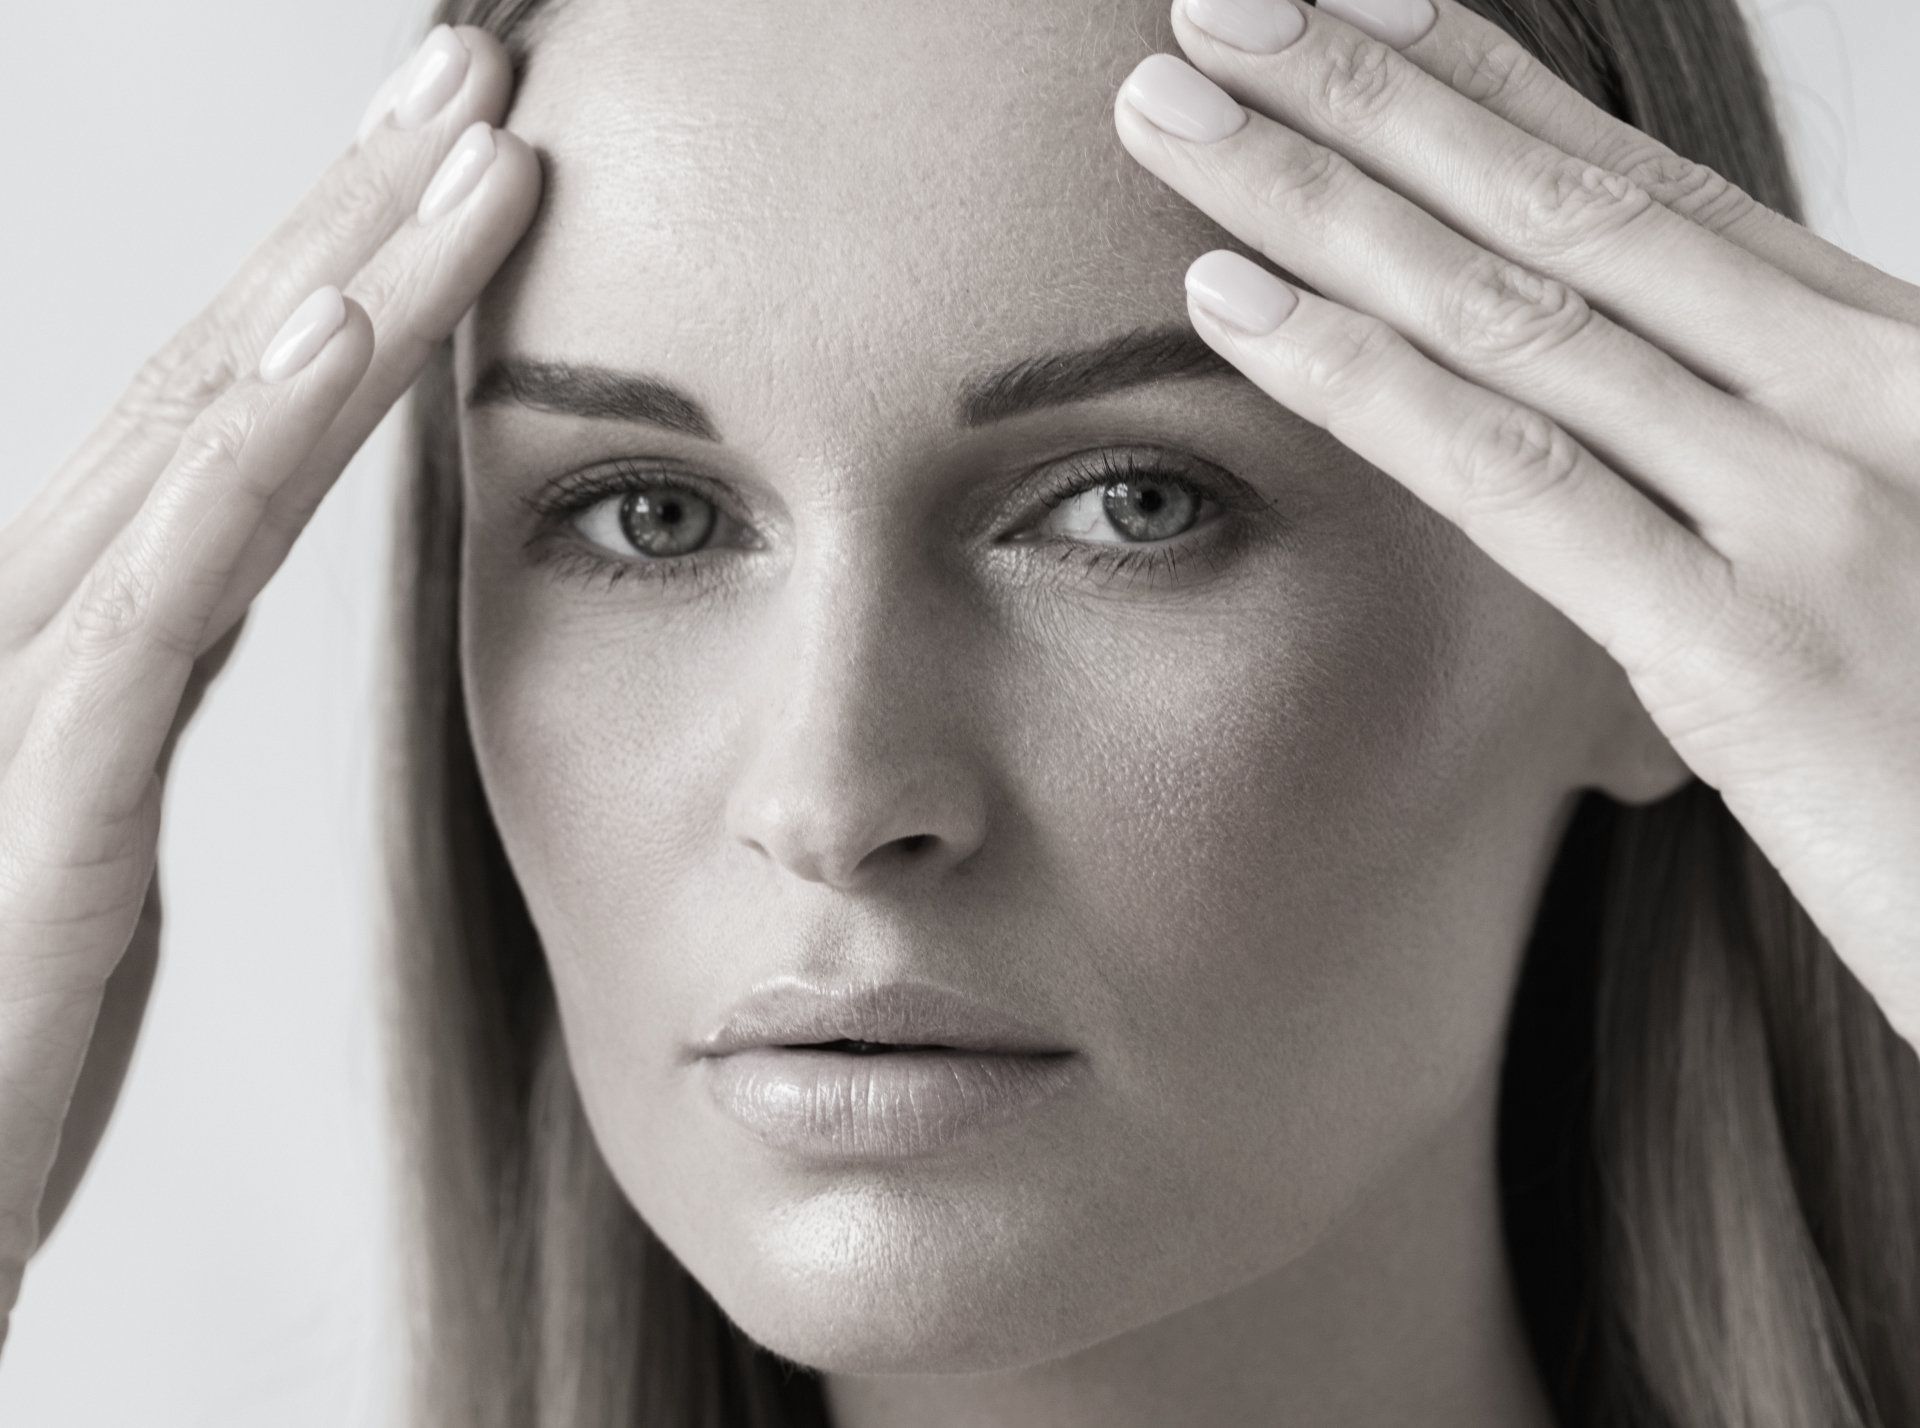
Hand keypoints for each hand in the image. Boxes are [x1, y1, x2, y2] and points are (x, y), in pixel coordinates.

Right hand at [0, 23, 538, 1346]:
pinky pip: (155, 597)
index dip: (350, 278)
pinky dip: (239, 461)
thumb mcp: (83, 839)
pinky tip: (327, 345)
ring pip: (208, 439)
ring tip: (468, 142)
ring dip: (345, 279)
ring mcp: (28, 690)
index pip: (234, 417)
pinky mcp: (42, 797)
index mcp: (81, 634)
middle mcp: (43, 618)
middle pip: (225, 373)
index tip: (466, 168)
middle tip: (480, 70)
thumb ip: (130, 705)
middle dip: (357, 211)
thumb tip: (193, 603)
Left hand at [1111, 0, 1919, 1049]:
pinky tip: (1227, 302)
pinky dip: (1357, 380)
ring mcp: (1810, 505)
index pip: (1649, 189)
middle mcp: (1855, 390)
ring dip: (1316, 197)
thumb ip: (1786, 460)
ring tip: (1166, 111)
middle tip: (1215, 8)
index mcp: (1890, 354)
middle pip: (1559, 209)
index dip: (1483, 87)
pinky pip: (1516, 480)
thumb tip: (1652, 419)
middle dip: (1364, 95)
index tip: (1351, 13)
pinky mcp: (1753, 648)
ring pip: (1511, 312)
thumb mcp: (1916, 543)